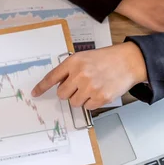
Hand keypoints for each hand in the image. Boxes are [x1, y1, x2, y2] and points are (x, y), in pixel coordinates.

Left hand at [32, 43, 146, 109]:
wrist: (128, 61)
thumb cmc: (106, 59)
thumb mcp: (84, 57)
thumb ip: (70, 69)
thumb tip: (58, 84)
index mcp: (73, 62)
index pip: (52, 77)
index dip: (41, 87)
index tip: (35, 93)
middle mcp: (80, 74)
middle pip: (62, 94)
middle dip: (68, 92)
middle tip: (79, 86)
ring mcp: (90, 87)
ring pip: (74, 102)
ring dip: (80, 98)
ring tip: (91, 88)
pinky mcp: (100, 97)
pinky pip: (87, 107)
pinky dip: (91, 102)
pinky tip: (99, 92)